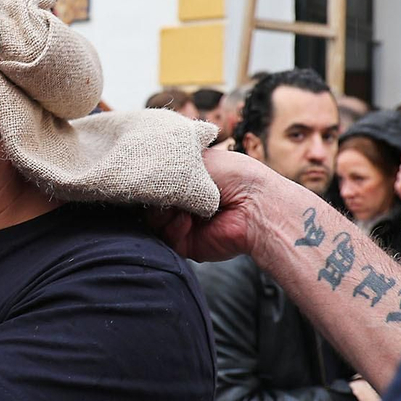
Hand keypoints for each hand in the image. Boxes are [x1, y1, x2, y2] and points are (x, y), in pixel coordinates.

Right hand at [151, 147, 300, 262]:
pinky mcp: (184, 243)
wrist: (257, 206)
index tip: (144, 170)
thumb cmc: (235, 175)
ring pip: (151, 217)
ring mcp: (181, 222)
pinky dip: (173, 226)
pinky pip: (163, 235)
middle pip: (147, 198)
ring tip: (181, 204)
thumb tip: (143, 170)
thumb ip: (167, 162)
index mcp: (185, 178)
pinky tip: (188, 219)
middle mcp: (182, 200)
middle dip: (152, 193)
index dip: (148, 174)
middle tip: (163, 188)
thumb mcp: (198, 158)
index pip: (153, 177)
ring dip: (162, 210)